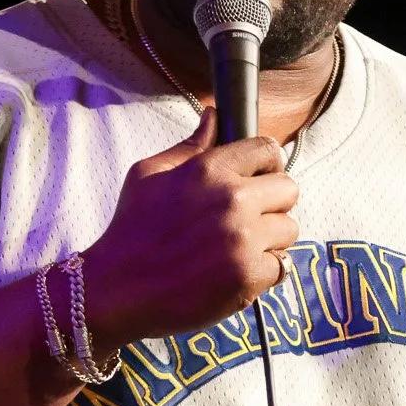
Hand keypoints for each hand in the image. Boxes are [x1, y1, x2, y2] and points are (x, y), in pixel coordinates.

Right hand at [81, 108, 299, 347]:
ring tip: (239, 247)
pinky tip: (236, 272)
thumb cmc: (130, 230)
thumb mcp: (148, 175)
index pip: (267, 150)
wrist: (117, 289)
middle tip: (250, 217)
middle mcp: (233, 200)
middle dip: (273, 201)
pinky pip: (282, 266)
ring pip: (289, 229)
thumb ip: (190, 146)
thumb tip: (214, 116)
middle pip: (289, 188)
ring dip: (270, 238)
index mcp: (209, 170)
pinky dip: (264, 271)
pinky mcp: (249, 275)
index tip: (260, 178)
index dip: (267, 164)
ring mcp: (243, 239)